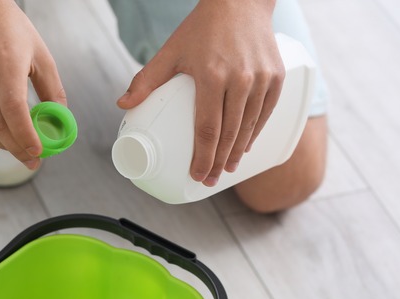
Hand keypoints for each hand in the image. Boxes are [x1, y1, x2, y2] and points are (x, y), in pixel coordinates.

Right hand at [0, 0, 66, 169]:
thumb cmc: (12, 32)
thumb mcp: (41, 55)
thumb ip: (52, 90)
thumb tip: (59, 123)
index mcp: (7, 58)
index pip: (14, 107)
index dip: (25, 135)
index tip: (37, 152)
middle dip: (16, 147)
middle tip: (30, 159)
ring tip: (15, 150)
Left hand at [116, 0, 283, 185]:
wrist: (240, 1)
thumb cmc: (201, 28)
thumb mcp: (171, 52)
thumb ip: (147, 80)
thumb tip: (122, 104)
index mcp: (211, 75)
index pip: (208, 128)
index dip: (203, 156)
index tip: (197, 174)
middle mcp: (239, 79)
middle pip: (229, 133)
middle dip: (219, 161)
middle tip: (211, 179)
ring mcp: (261, 78)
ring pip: (249, 126)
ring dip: (238, 152)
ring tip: (227, 169)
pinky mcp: (276, 76)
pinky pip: (266, 112)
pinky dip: (256, 132)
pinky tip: (246, 146)